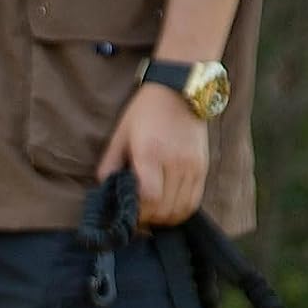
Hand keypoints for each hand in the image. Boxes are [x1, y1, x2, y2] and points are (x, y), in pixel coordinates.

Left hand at [96, 82, 209, 226]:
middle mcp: (175, 161)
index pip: (149, 199)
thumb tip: (104, 194)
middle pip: (165, 208)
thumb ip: (109, 167)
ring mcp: (192, 165)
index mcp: (151, 153)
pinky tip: (168, 208)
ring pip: (180, 209)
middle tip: (137, 218)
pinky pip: (194, 201)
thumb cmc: (144, 112)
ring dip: (164, 218)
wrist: (180, 89)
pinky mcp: (203, 166)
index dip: (138, 214)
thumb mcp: (119, 136)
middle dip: (148, 219)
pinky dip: (180, 211)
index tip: (127, 215)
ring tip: (152, 214)